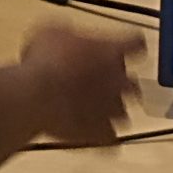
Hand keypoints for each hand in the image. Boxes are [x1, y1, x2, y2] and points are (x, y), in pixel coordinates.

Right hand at [19, 23, 138, 145]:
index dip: (131, 43)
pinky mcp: (101, 135)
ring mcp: (112, 111)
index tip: (127, 44)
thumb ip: (69, 36)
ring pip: (123, 113)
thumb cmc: (43, 59)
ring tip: (92, 109)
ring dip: (110, 110)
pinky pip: (110, 140)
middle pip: (134, 84)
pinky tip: (90, 132)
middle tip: (101, 81)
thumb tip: (67, 38)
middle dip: (120, 84)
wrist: (36, 97)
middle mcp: (119, 80)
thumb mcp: (50, 32)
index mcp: (111, 51)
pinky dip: (102, 136)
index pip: (136, 43)